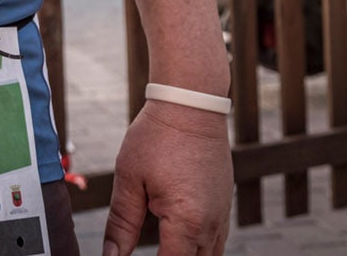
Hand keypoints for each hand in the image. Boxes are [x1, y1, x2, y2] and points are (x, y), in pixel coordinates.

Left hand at [103, 100, 230, 255]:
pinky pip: (216, 241)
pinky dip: (198, 248)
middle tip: (149, 250)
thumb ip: (121, 223)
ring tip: (161, 248)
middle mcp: (211, 225)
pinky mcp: (224, 205)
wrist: (191, 104)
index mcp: (187, 222)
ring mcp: (222, 216)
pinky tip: (177, 239)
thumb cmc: (158, 136)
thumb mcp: (130, 179)